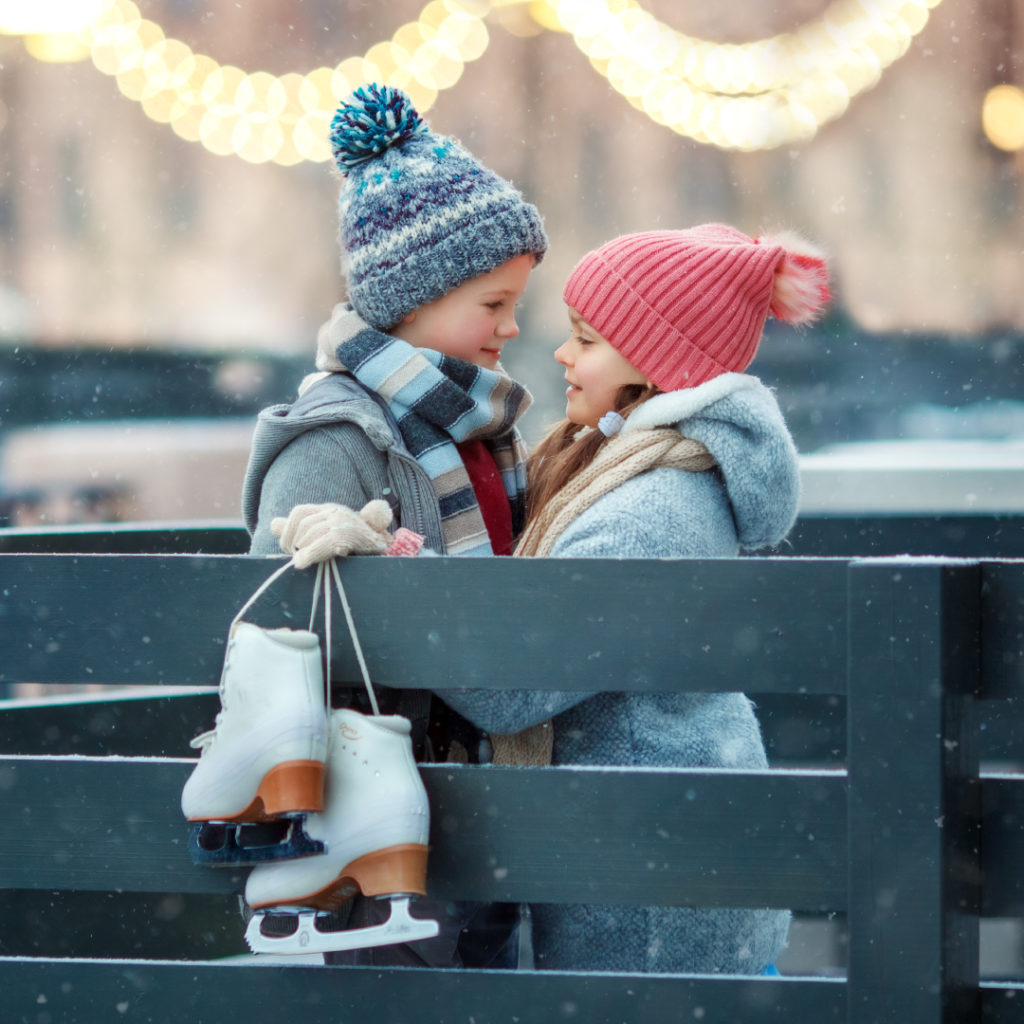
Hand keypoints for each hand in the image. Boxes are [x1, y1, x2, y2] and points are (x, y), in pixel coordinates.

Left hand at [271, 500, 391, 568]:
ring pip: (312, 533)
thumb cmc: (355, 547)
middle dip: (294, 543)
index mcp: (329, 509)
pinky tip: (302, 563)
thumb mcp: (324, 535)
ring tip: (302, 562)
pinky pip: (325, 542)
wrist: (386, 553)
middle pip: (303, 524)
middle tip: (296, 559)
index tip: (287, 549)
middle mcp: (336, 511)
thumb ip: (299, 529)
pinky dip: (311, 553)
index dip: (287, 530)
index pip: (299, 512)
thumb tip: (273, 524)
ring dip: (303, 550)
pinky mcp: (351, 534)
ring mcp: (345, 521)